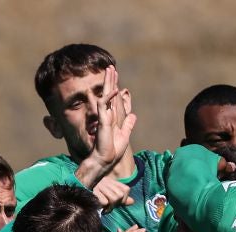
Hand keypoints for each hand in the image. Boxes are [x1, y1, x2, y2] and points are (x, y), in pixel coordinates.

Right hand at [73, 66, 136, 187]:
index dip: (114, 86)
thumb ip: (128, 125)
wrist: (105, 160)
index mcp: (112, 117)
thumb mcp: (124, 135)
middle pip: (108, 93)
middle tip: (110, 66)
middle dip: (110, 79)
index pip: (113, 98)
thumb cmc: (112, 150)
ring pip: (105, 94)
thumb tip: (134, 116)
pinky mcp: (102, 121)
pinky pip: (104, 105)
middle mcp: (107, 114)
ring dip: (108, 82)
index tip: (116, 76)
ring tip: (110, 69)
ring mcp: (104, 116)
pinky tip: (115, 89)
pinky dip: (110, 97)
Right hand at [92, 175, 133, 211]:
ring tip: (104, 207)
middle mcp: (107, 181)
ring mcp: (100, 185)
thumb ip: (122, 199)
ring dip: (110, 206)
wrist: (79, 192)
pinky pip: (105, 202)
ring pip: (115, 198)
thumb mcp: (110, 196)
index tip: (115, 202)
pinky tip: (98, 205)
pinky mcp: (94, 191)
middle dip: (116, 204)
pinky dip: (102, 206)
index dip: (123, 199)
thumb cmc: (96, 196)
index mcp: (112, 181)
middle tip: (108, 206)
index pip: (126, 190)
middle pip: (120, 195)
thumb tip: (132, 202)